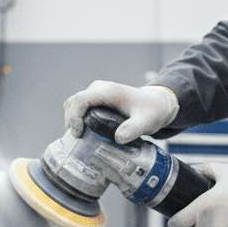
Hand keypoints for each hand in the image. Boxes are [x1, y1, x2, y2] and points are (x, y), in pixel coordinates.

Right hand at [63, 81, 178, 143]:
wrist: (157, 103)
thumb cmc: (151, 112)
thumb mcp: (146, 123)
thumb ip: (134, 130)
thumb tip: (118, 138)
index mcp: (108, 91)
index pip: (80, 100)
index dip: (74, 117)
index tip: (79, 134)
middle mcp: (100, 88)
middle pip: (73, 101)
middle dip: (71, 120)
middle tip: (78, 138)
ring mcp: (97, 91)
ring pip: (74, 103)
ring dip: (72, 119)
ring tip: (80, 136)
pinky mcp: (97, 97)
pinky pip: (79, 105)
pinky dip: (77, 117)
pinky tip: (84, 130)